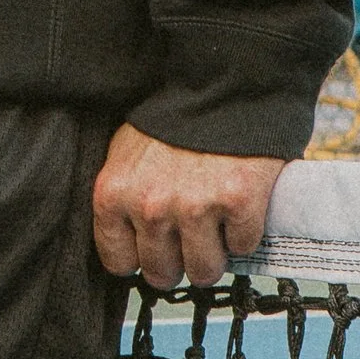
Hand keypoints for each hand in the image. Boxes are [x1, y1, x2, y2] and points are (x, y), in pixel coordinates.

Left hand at [92, 120, 283, 293]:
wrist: (223, 85)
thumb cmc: (174, 121)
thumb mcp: (128, 155)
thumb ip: (125, 197)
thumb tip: (132, 242)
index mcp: (114, 194)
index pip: (119, 261)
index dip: (141, 258)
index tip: (155, 248)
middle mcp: (150, 207)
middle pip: (162, 273)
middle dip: (179, 262)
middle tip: (190, 240)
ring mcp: (195, 207)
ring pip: (204, 271)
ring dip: (213, 255)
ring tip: (216, 231)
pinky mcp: (238, 203)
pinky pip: (243, 246)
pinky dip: (245, 232)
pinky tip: (239, 208)